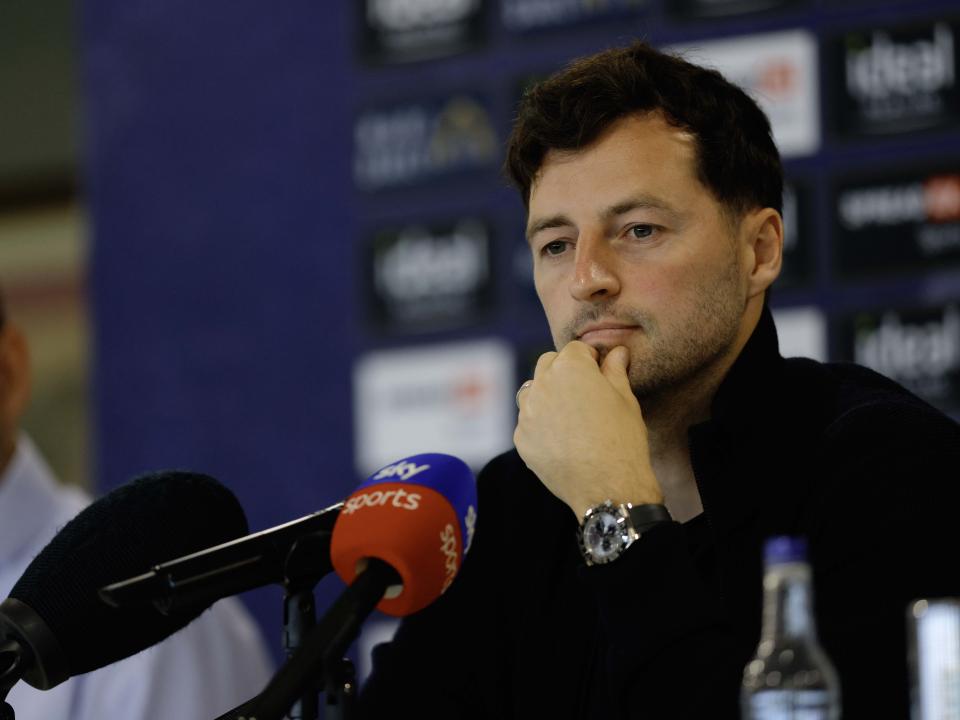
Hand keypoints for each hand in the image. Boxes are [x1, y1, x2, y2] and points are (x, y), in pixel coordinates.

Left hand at [513, 342, 662, 519]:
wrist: (607, 486)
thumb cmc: (623, 439)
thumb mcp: (625, 399)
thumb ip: (615, 370)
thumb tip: (617, 351)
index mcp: (570, 367)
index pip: (576, 349)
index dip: (591, 359)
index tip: (600, 373)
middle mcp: (542, 384)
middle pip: (549, 364)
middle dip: (565, 371)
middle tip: (585, 392)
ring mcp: (527, 413)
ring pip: (532, 391)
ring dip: (547, 394)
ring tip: (569, 414)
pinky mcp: (521, 439)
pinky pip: (528, 422)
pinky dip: (541, 424)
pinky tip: (561, 440)